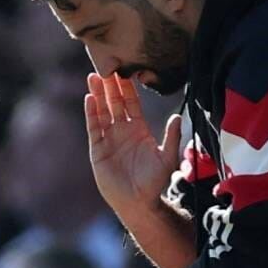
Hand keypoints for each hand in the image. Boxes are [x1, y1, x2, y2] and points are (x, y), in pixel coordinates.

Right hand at [85, 73, 182, 216]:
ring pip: (101, 111)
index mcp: (139, 129)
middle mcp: (122, 130)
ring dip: (98, 94)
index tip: (126, 68)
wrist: (138, 202)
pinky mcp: (98, 149)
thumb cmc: (155, 182)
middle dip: (110, 84)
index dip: (127, 86)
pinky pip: (93, 127)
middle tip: (106, 65)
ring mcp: (108, 138)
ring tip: (93, 76)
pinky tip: (89, 98)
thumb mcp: (167, 158)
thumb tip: (177, 116)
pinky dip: (91, 113)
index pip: (131, 102)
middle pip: (114, 102)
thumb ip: (171, 137)